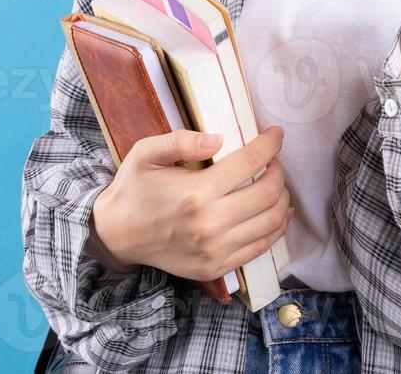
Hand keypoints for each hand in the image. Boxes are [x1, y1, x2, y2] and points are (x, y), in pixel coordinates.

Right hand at [87, 125, 293, 282]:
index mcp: (195, 193)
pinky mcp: (216, 267)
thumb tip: (218, 139)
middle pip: (268, 193)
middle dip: (280, 172)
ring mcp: (214, 251)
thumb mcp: (146, 153)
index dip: (270, 144)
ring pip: (270, 222)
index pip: (250, 163)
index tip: (276, 134)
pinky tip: (277, 213)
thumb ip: (180, 140)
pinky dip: (276, 228)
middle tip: (274, 161)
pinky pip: (260, 247)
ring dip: (283, 199)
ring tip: (277, 185)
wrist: (117, 235)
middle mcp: (209, 225)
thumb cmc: (134, 189)